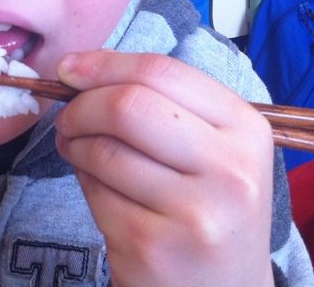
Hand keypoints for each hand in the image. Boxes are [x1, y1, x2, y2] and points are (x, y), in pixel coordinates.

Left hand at [54, 50, 274, 286]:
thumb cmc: (211, 209)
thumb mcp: (214, 150)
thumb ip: (163, 104)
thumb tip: (80, 70)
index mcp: (247, 130)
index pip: (162, 72)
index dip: (104, 64)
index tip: (69, 69)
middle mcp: (230, 171)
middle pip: (129, 105)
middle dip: (81, 105)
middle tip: (67, 117)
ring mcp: (194, 214)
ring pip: (104, 151)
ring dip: (75, 145)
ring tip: (78, 150)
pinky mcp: (153, 249)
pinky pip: (96, 195)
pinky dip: (84, 183)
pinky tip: (98, 189)